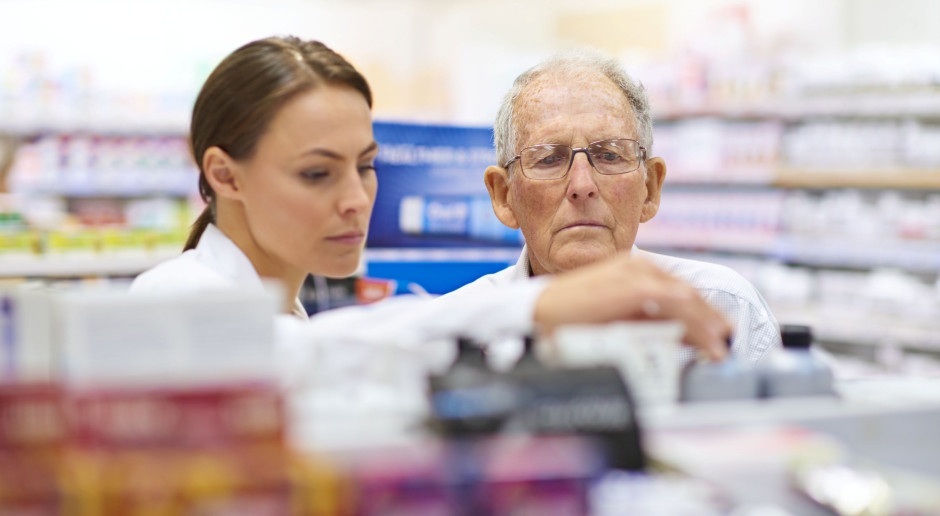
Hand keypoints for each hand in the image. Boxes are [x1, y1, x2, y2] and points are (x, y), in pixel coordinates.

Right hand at [534, 252, 730, 359]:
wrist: (534, 312)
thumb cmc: (565, 317)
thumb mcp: (609, 315)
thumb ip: (637, 320)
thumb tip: (672, 339)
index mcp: (630, 268)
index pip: (675, 288)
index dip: (701, 312)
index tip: (716, 333)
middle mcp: (636, 265)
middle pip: (685, 292)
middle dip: (710, 319)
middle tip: (725, 343)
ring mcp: (635, 273)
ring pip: (685, 298)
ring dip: (708, 325)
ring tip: (720, 349)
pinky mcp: (633, 286)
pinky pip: (676, 305)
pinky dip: (697, 325)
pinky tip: (706, 344)